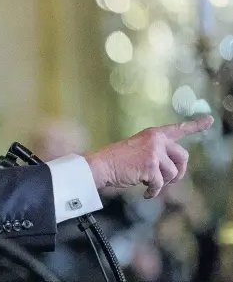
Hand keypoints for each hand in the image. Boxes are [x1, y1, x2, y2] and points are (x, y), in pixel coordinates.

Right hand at [85, 115, 213, 198]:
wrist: (102, 165)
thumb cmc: (117, 160)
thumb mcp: (139, 149)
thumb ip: (157, 153)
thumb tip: (174, 171)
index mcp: (153, 134)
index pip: (178, 128)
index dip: (196, 125)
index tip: (210, 120)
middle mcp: (156, 140)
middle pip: (183, 156)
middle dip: (180, 171)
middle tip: (170, 180)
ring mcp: (154, 152)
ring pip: (173, 173)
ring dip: (163, 183)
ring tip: (150, 184)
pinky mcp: (151, 166)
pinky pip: (160, 184)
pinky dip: (153, 191)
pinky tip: (146, 192)